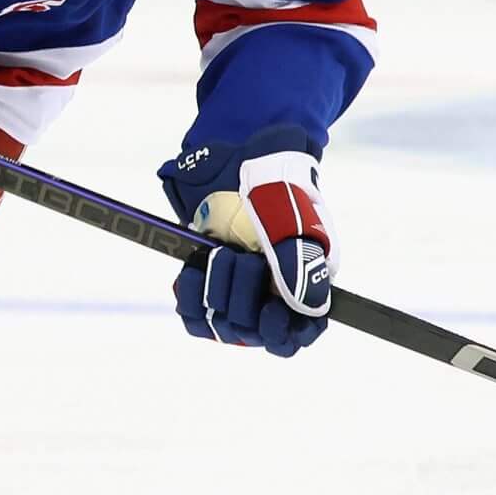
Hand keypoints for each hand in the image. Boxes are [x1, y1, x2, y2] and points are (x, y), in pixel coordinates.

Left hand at [160, 126, 336, 357]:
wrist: (239, 158)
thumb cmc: (276, 186)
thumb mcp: (293, 220)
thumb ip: (301, 265)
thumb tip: (306, 310)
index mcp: (305, 285)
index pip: (298, 336)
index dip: (284, 333)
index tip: (271, 312)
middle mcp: (271, 296)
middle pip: (256, 333)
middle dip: (245, 296)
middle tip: (243, 257)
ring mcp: (237, 292)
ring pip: (224, 326)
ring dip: (217, 291)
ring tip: (220, 252)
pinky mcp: (206, 285)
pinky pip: (193, 315)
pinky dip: (189, 295)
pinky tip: (192, 271)